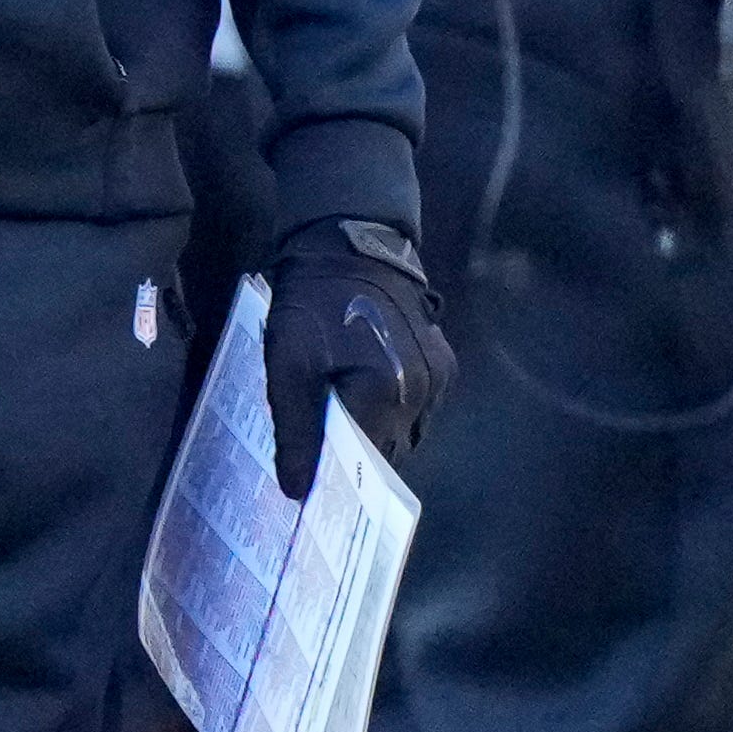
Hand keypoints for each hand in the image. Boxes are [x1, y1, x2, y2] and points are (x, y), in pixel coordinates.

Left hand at [262, 219, 453, 499]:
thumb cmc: (312, 301)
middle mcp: (423, 391)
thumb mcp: (288, 363)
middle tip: (319, 455)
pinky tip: (362, 398)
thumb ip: (296, 429)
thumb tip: (297, 491)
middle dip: (355, 458)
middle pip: (388, 451)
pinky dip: (392, 414)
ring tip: (338, 425)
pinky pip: (418, 409)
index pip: (363, 461)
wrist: (349, 240)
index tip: (310, 487)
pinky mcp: (444, 363)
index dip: (336, 476)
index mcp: (386, 391)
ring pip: (405, 433)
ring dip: (375, 435)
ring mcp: (440, 377)